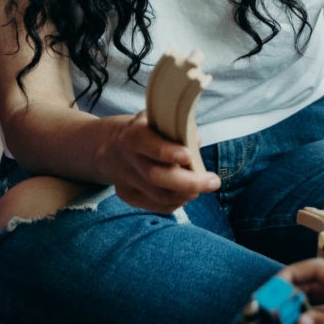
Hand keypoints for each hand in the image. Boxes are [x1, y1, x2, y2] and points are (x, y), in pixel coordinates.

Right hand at [101, 112, 219, 212]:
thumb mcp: (158, 118)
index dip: (167, 151)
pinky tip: (186, 193)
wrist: (110, 147)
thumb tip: (196, 141)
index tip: (189, 156)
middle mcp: (126, 158)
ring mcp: (125, 181)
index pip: (147, 144)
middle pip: (156, 176)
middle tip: (213, 182)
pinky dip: (176, 202)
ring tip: (203, 186)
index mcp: (132, 134)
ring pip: (159, 196)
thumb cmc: (146, 130)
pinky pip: (157, 205)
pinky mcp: (128, 196)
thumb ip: (178, 127)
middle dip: (189, 182)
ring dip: (186, 194)